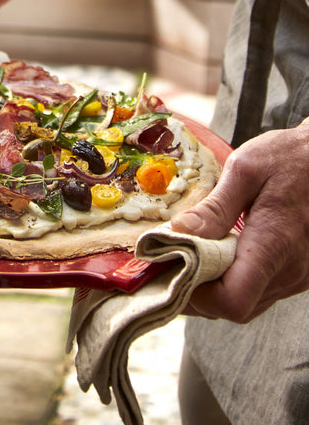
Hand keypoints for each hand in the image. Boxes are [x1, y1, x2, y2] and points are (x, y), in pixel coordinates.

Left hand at [171, 121, 308, 322]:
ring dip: (216, 289)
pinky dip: (235, 282)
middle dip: (199, 293)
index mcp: (274, 243)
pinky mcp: (299, 273)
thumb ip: (215, 207)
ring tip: (189, 260)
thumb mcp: (246, 169)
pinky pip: (262, 290)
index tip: (172, 272)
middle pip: (236, 307)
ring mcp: (298, 275)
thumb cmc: (289, 158)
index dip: (197, 296)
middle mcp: (290, 269)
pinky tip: (218, 258)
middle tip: (170, 267)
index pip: (233, 300)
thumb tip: (179, 232)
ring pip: (249, 303)